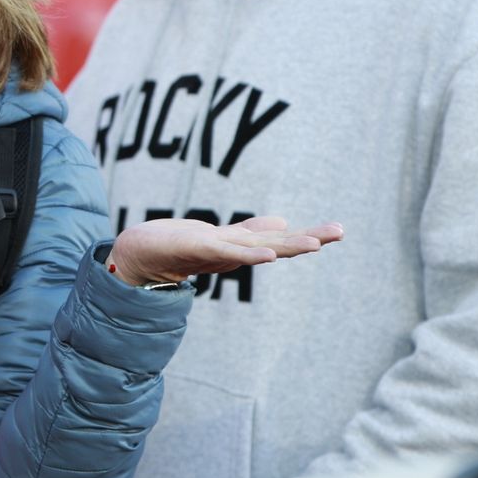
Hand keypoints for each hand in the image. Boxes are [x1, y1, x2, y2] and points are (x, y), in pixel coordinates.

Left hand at [106, 215, 342, 286]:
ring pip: (256, 248)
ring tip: (314, 243)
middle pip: (275, 244)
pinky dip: (248, 254)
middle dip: (308, 239)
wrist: (137, 255)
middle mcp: (232, 251)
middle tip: (340, 232)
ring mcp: (215, 251)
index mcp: (239, 247)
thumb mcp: (219, 236)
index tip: (338, 230)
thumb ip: (250, 233)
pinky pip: (226, 252)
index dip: (306, 235)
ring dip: (285, 247)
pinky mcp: (195, 249)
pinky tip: (268, 255)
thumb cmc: (176, 247)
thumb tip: (283, 223)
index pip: (278, 240)